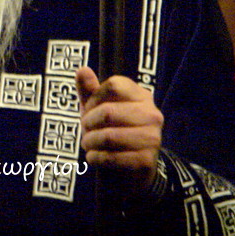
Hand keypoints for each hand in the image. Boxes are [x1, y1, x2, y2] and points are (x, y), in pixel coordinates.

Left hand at [75, 66, 162, 198]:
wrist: (129, 165)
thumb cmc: (110, 128)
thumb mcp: (96, 106)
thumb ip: (89, 89)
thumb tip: (82, 70)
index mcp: (141, 95)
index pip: (113, 85)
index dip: (94, 98)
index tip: (89, 109)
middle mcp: (152, 114)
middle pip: (108, 111)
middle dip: (88, 123)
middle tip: (85, 130)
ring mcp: (152, 138)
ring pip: (109, 136)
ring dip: (90, 142)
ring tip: (88, 143)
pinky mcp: (147, 160)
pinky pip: (112, 157)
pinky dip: (96, 158)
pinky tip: (93, 156)